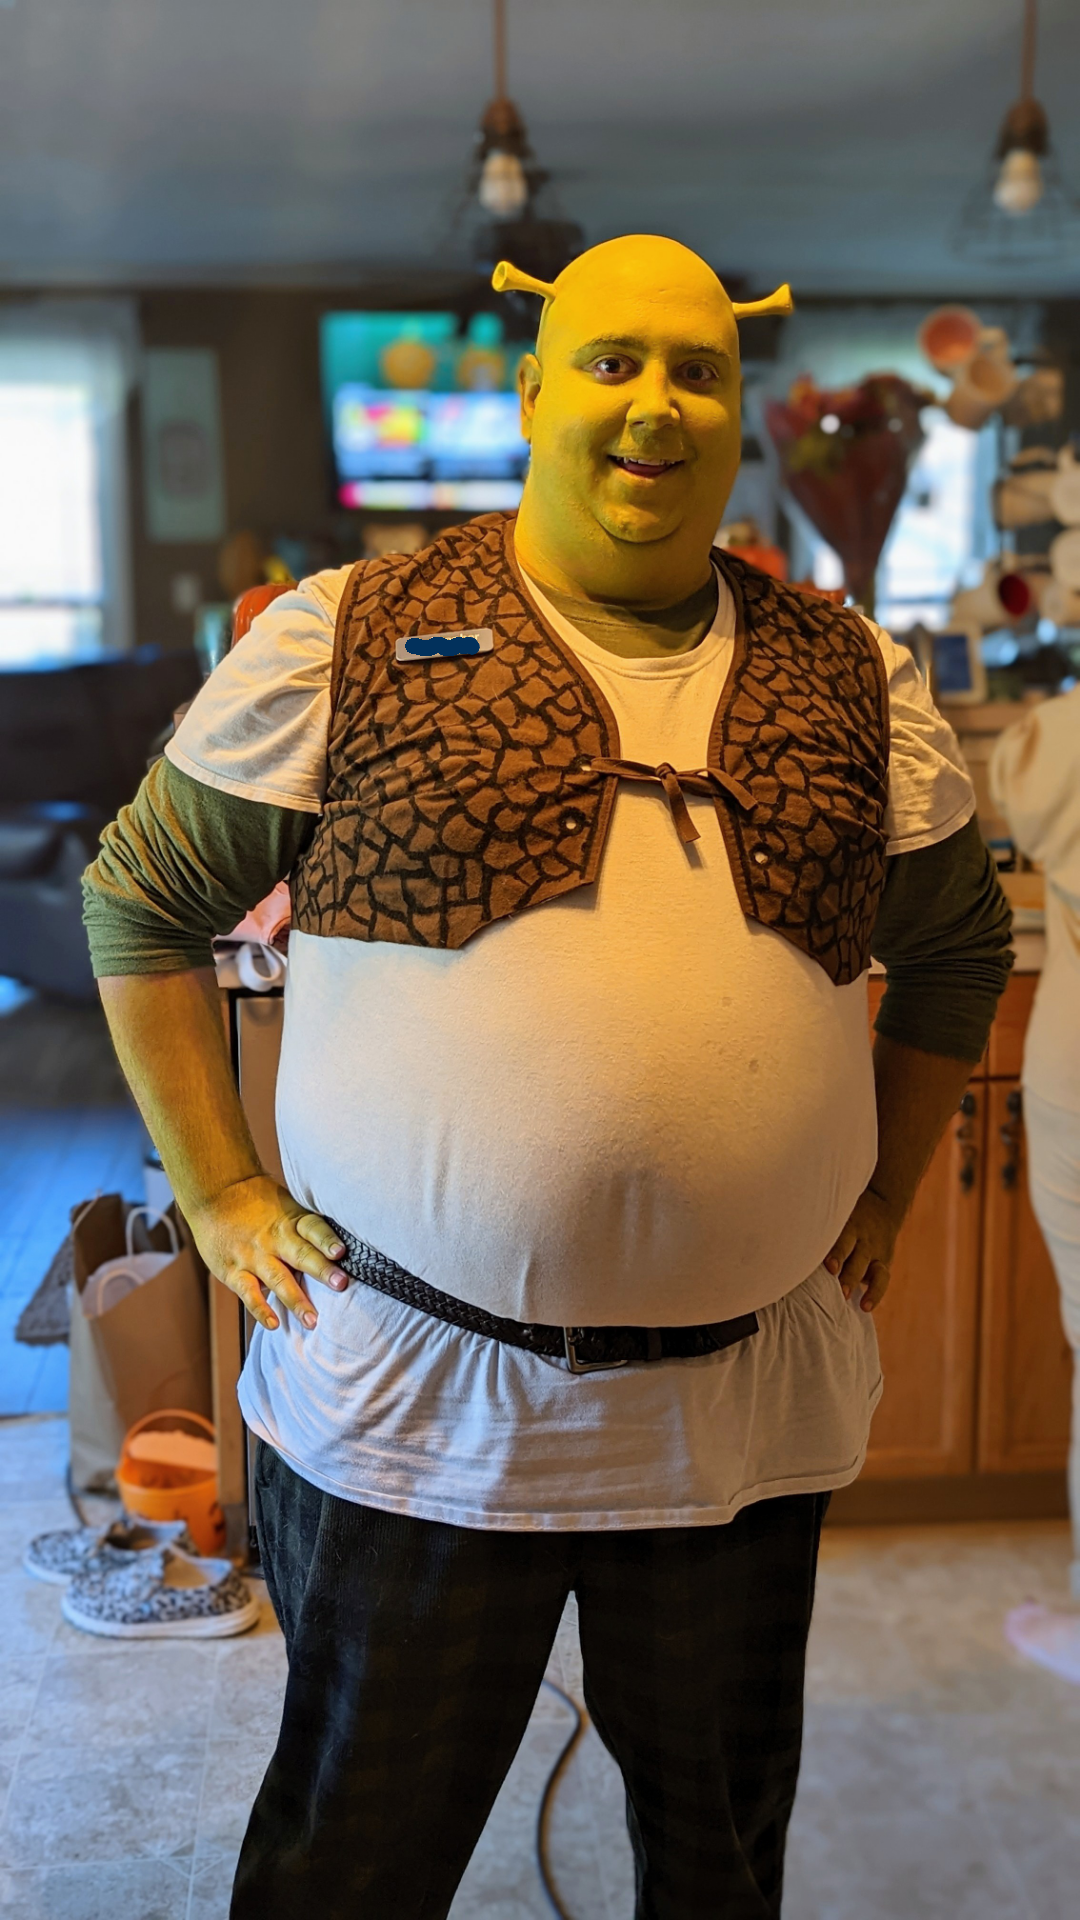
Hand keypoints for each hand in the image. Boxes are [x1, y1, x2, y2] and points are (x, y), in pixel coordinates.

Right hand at [187, 1173, 348, 1331]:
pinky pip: (249, 1294)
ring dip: (296, 1300)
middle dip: (322, 1271)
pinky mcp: (234, 1272)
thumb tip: (340, 1248)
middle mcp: (274, 1239)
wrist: (214, 1195)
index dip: (327, 1239)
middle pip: (301, 1254)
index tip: (341, 1252)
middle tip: (341, 1284)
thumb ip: (306, 1226)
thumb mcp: (285, 1205)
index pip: (312, 1228)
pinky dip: (261, 1310)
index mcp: (291, 1220)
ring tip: (312, 1320)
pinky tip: (274, 1324)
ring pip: (278, 1279)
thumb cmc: (256, 1203)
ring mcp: (253, 1256)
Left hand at [823, 1186, 901, 1312]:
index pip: (839, 1232)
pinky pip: (882, 1279)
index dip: (833, 1245)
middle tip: (831, 1273)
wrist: (883, 1204)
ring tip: (844, 1296)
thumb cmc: (845, 1216)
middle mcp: (860, 1235)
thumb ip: (818, 1227)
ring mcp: (872, 1249)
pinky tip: (865, 1307)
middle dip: (841, 1259)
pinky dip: (875, 1294)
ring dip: (854, 1279)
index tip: (824, 1258)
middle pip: (851, 1247)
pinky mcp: (883, 1262)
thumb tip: (785, 1246)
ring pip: (865, 1263)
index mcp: (845, 1222)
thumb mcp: (835, 1213)